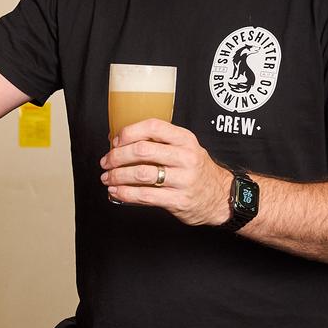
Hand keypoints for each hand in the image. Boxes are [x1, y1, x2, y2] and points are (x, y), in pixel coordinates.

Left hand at [100, 119, 232, 226]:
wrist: (222, 196)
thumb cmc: (196, 170)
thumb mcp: (185, 148)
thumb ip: (159, 143)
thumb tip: (120, 143)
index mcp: (185, 139)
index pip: (153, 127)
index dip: (129, 132)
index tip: (115, 142)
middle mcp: (186, 157)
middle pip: (142, 150)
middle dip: (117, 157)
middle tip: (106, 162)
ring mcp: (183, 180)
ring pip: (141, 174)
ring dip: (117, 176)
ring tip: (107, 178)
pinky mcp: (179, 200)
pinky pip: (145, 196)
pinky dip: (125, 193)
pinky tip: (116, 192)